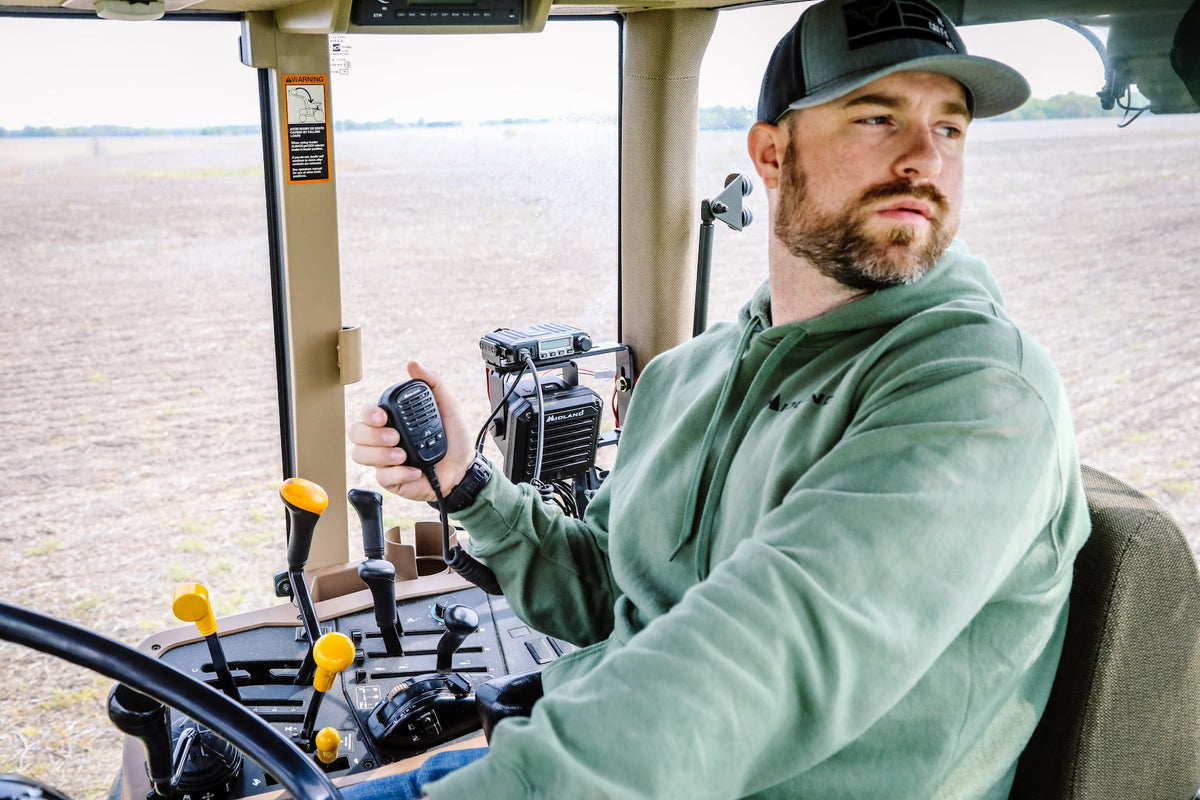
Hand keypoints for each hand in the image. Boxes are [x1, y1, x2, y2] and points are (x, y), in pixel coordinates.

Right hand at [349, 361, 475, 501]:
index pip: (366, 413)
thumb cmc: (454, 437)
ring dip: (380, 454)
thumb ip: (433, 383)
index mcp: (392, 419)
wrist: (463, 467)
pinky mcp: (391, 479)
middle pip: (355, 433)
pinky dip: (399, 473)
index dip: (368, 414)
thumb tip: (413, 364)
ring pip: (360, 455)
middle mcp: (383, 438)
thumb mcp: (448, 406)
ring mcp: (384, 459)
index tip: (382, 416)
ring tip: (403, 455)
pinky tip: (415, 471)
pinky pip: (381, 476)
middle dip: (371, 435)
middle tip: (395, 437)